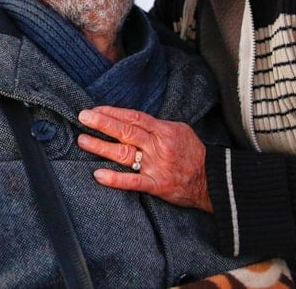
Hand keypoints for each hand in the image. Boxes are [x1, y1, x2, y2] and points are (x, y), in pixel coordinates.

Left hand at [77, 106, 212, 212]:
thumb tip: (134, 121)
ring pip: (124, 154)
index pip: (134, 117)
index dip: (113, 112)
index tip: (95, 110)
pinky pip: (133, 181)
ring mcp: (156, 166)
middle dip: (102, 123)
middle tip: (83, 117)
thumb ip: (157, 127)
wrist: (213, 179)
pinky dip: (115, 179)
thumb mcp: (179, 131)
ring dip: (101, 146)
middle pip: (126, 131)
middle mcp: (158, 146)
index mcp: (164, 130)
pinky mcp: (157, 185)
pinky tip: (98, 174)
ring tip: (82, 140)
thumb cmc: (194, 153)